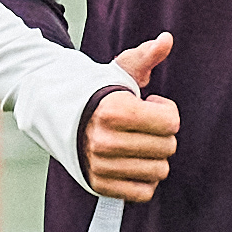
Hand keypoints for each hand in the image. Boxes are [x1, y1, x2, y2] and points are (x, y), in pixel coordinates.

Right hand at [82, 33, 182, 202]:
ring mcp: (100, 165)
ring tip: (137, 143)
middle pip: (168, 148)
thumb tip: (167, 39)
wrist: (60, 116)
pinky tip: (134, 163)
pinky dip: (145, 180)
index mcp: (114, 110)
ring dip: (154, 157)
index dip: (166, 112)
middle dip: (162, 135)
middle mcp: (104, 141)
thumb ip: (147, 55)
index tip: (150, 106)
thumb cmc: (100, 93)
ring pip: (159, 171)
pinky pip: (144, 192)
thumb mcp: (122, 70)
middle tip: (143, 127)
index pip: (171, 123)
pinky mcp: (99, 185)